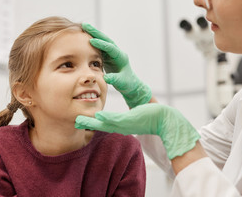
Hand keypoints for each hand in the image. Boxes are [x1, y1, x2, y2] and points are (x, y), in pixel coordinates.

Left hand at [75, 103, 200, 159]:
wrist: (165, 120)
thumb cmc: (150, 117)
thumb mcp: (130, 118)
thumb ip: (114, 118)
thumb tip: (98, 117)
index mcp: (118, 125)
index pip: (98, 124)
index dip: (87, 122)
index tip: (75, 120)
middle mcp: (120, 125)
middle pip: (100, 123)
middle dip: (89, 122)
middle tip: (76, 119)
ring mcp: (125, 123)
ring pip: (107, 122)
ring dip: (96, 120)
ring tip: (88, 117)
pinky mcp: (131, 119)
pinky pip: (115, 119)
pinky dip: (107, 118)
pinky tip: (106, 116)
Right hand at [82, 23, 151, 107]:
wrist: (130, 85)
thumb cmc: (127, 84)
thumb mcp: (121, 82)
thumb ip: (114, 79)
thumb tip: (106, 78)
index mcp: (121, 57)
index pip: (110, 48)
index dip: (101, 44)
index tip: (91, 40)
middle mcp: (116, 53)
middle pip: (106, 40)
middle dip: (96, 32)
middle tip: (85, 25)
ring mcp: (112, 53)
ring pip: (102, 41)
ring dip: (93, 34)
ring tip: (82, 27)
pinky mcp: (107, 56)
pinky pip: (99, 47)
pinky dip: (92, 41)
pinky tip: (83, 38)